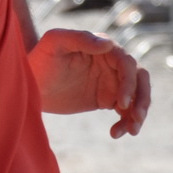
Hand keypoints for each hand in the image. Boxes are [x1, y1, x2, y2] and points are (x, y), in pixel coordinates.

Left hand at [27, 28, 150, 136]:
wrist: (29, 81)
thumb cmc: (39, 57)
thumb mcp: (55, 43)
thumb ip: (80, 39)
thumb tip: (109, 43)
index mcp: (103, 47)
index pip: (127, 63)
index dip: (128, 83)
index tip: (120, 103)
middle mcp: (112, 63)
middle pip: (140, 79)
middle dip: (142, 98)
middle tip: (136, 118)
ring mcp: (111, 81)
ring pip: (137, 96)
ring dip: (139, 113)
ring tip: (131, 131)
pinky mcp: (107, 98)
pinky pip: (125, 111)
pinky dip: (126, 123)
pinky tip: (115, 134)